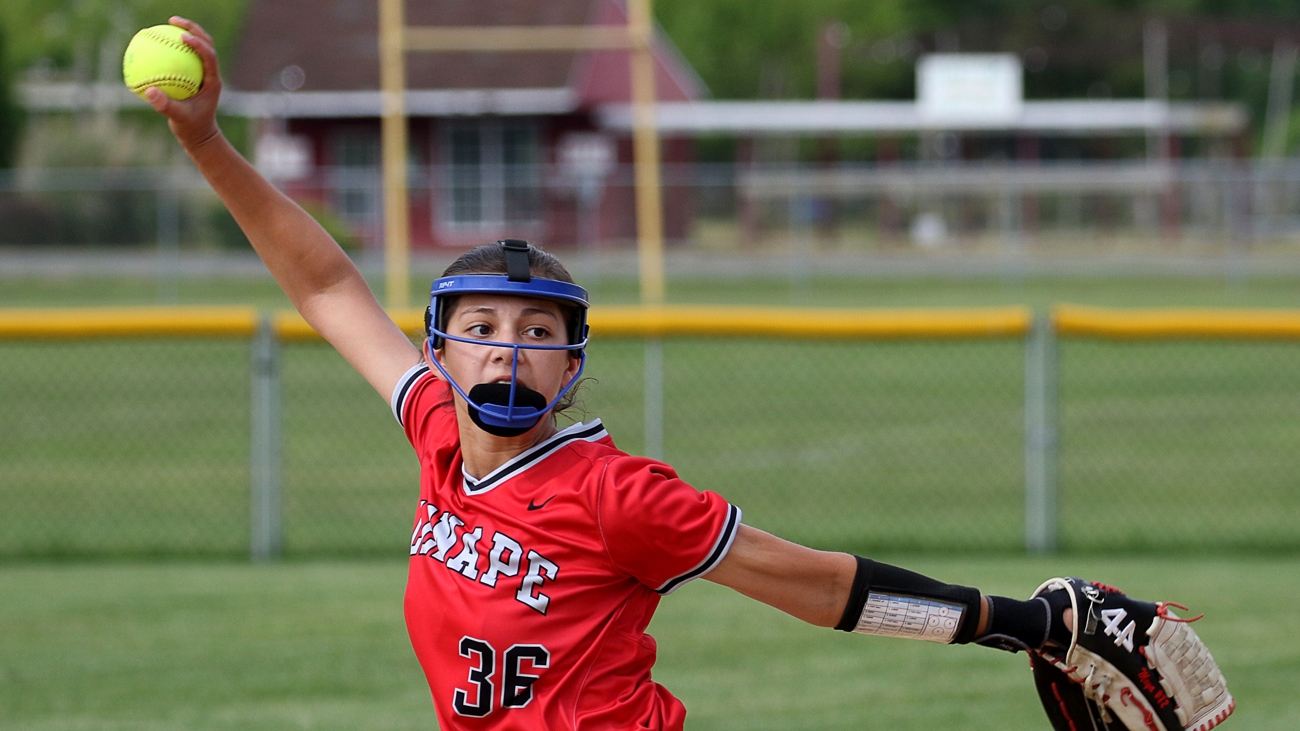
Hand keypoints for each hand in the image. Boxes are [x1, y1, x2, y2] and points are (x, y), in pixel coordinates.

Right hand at [142, 17, 222, 150]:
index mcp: (212, 81)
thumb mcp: (178, 118)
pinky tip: (156, 43)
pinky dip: (173, 49)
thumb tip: (149, 91)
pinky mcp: (195, 76)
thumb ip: (165, 106)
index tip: (181, 36)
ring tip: (167, 24)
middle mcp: (210, 74)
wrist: (200, 135)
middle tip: (173, 21)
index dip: (198, 44)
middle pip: (207, 44)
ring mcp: (203, 74)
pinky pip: (184, 57)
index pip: (209, 56)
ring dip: (185, 33)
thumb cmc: (192, 127)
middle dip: (192, 29)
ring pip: (197, 48)